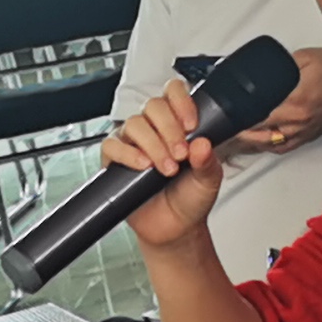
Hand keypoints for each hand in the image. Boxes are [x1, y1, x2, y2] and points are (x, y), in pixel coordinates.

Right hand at [103, 78, 229, 247]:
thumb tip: (203, 145)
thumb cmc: (190, 199)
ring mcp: (134, 143)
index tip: (192, 126)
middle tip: (180, 154)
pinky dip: (127, 154)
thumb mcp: (209, 180)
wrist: (175, 228)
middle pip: (153, 106)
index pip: (174, 93)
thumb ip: (208, 162)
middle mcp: (155, 129)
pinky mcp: (116, 161)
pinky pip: (112, 146)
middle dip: (169, 129)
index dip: (181, 102)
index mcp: (179, 124)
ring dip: (153, 145)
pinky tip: (143, 166)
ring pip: (134, 124)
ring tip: (167, 168)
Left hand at [232, 48, 321, 155]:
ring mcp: (303, 131)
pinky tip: (263, 142)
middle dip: (241, 130)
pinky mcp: (309, 136)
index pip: (258, 115)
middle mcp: (297, 121)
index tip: (227, 115)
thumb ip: (282, 64)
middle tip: (228, 127)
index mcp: (294, 101)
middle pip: (260, 132)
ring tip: (239, 136)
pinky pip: (284, 147)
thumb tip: (265, 68)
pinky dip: (271, 146)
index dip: (239, 117)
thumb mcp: (305, 58)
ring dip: (253, 141)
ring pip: (270, 143)